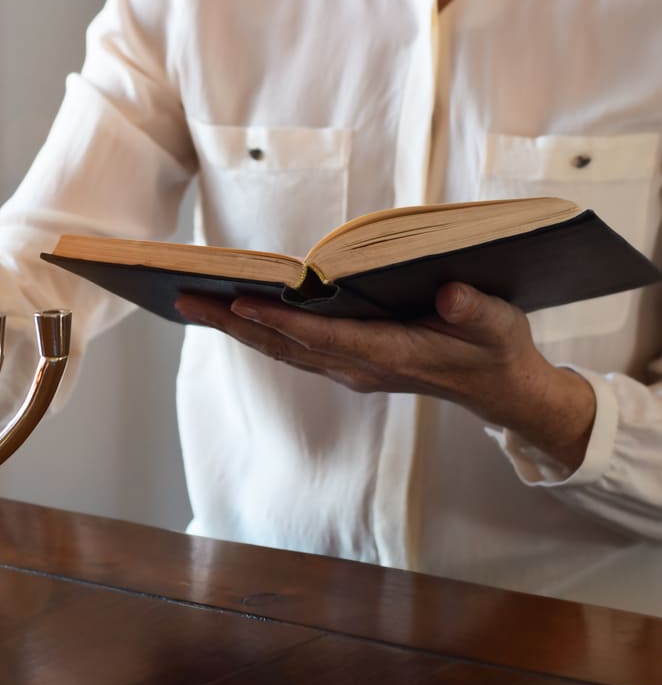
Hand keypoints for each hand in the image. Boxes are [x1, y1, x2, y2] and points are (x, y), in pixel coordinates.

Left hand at [175, 282, 595, 470]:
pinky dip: (258, 331)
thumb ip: (474, 309)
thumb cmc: (497, 349)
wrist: (499, 390)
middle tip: (186, 297)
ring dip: (235, 328)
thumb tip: (449, 293)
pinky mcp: (347, 363)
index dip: (283, 322)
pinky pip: (292, 348)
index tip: (241, 304)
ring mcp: (350, 368)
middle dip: (233, 323)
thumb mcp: (498, 324)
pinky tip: (232, 314)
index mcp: (391, 354)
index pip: (325, 336)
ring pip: (281, 349)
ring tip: (191, 301)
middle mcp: (359, 366)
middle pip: (285, 345)